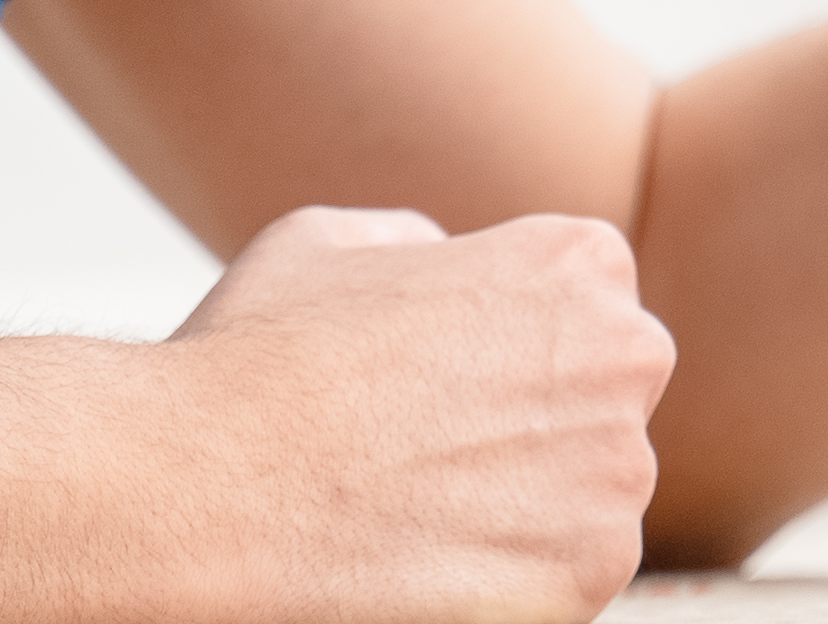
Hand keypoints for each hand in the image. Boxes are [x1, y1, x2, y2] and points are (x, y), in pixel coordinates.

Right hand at [162, 204, 674, 615]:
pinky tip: (423, 566)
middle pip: (599, 409)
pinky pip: (566, 581)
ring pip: (588, 501)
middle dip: (532, 435)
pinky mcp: (592, 573)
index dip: (506, 359)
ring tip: (410, 518)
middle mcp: (625, 355)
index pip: (587, 316)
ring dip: (521, 515)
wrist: (203, 493)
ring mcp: (618, 471)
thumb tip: (444, 259)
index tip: (439, 392)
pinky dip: (507, 585)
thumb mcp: (329, 244)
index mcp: (579, 265)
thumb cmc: (252, 363)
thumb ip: (416, 242)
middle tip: (421, 462)